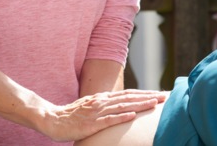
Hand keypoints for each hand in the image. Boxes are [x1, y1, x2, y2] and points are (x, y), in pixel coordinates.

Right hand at [43, 89, 166, 140]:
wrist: (52, 119)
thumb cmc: (73, 116)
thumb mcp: (92, 108)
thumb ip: (106, 106)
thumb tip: (122, 107)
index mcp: (103, 98)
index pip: (127, 94)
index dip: (144, 93)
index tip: (158, 94)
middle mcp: (101, 101)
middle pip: (129, 97)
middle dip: (147, 96)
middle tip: (164, 96)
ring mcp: (96, 112)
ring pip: (122, 106)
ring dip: (139, 104)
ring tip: (154, 103)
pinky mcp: (90, 124)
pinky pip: (108, 120)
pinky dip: (121, 117)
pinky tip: (132, 115)